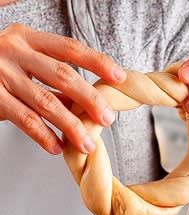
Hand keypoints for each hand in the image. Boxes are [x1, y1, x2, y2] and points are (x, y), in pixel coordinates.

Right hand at [0, 23, 124, 153]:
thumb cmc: (1, 68)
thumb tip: (93, 102)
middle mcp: (14, 51)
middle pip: (63, 76)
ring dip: (71, 126)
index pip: (70, 48)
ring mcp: (0, 74)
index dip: (97, 62)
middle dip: (90, 99)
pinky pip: (24, 120)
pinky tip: (58, 146)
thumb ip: (54, 78)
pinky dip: (44, 136)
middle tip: (108, 118)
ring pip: (46, 102)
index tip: (120, 77)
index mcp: (28, 38)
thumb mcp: (25, 61)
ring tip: (88, 144)